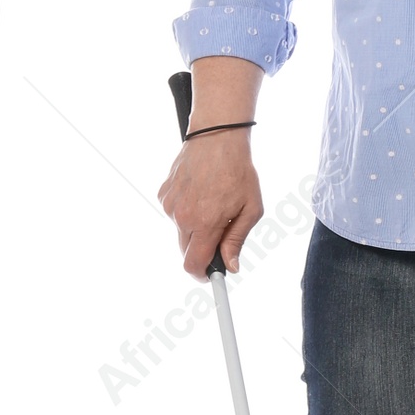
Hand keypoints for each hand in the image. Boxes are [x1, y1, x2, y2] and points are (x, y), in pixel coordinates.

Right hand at [158, 134, 263, 276]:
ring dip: (195, 229)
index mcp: (204, 223)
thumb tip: (231, 266)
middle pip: (186, 251)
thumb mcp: (250, 209)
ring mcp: (169, 205)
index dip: (202, 275)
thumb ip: (237, 240)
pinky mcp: (163, 194)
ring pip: (180, 232)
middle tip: (221, 232)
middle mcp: (181, 217)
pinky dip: (186, 212)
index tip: (211, 277)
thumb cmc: (238, 172)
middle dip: (202, 250)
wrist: (217, 137)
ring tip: (212, 204)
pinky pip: (174, 214)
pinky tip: (200, 193)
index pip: (193, 265)